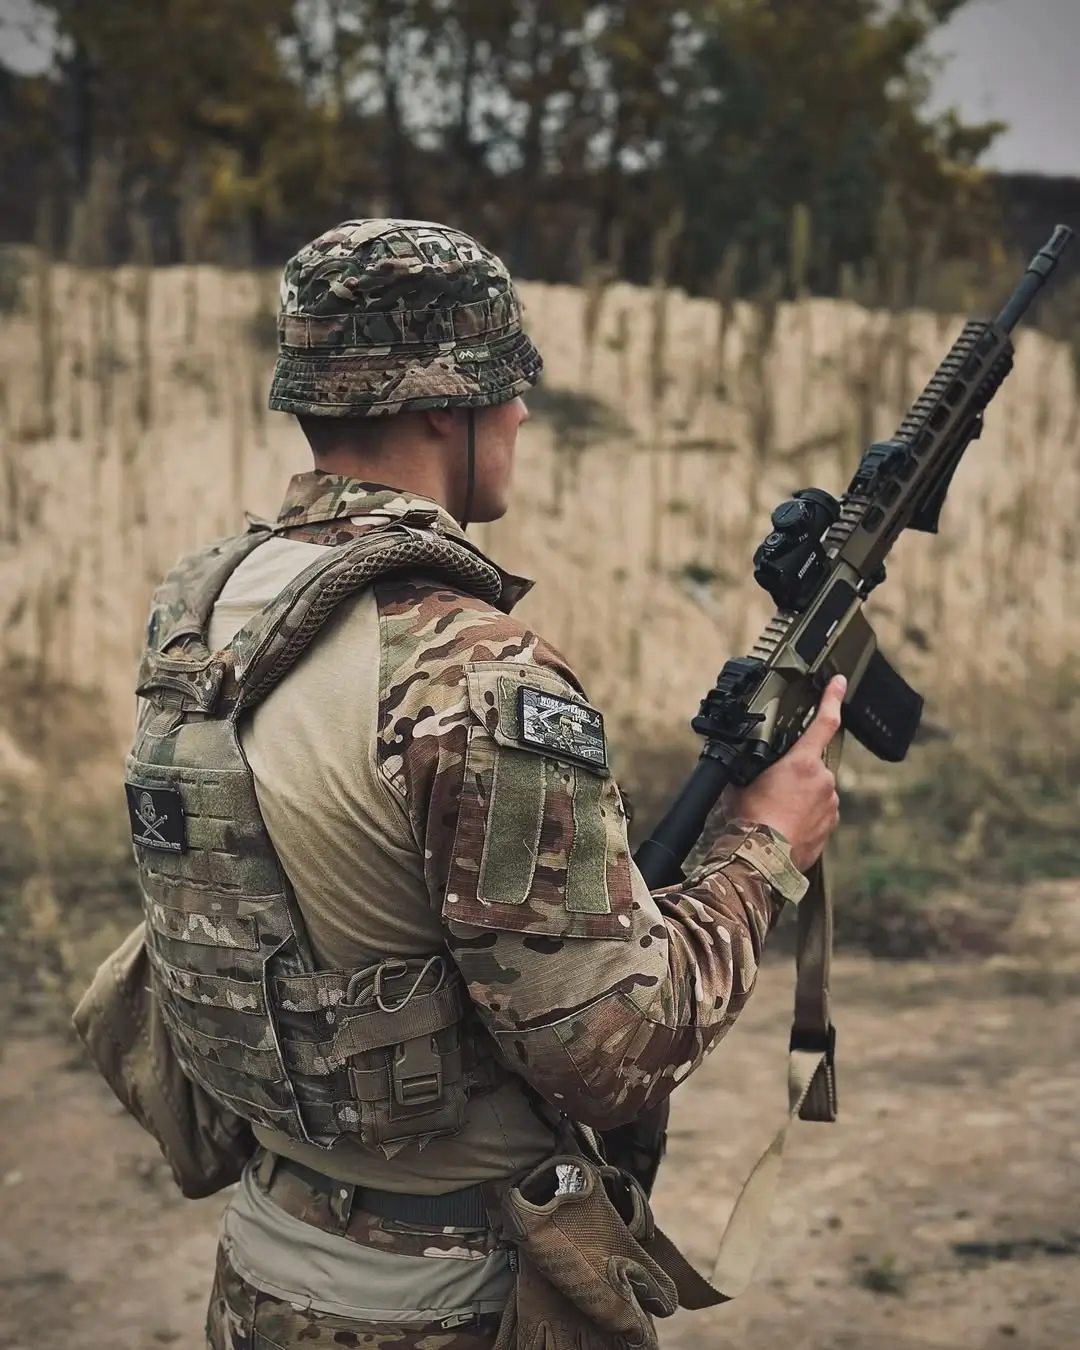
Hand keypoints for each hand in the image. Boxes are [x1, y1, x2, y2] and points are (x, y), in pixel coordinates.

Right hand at [722, 675, 844, 872]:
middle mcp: (823, 780)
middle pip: (812, 764)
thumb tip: (742, 760)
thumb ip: (752, 765)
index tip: (838, 682)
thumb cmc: (749, 821)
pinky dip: (805, 815)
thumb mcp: (741, 781)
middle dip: (795, 772)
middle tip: (771, 789)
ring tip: (775, 813)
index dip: (832, 698)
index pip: (824, 723)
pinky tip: (785, 826)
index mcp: (802, 763)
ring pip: (816, 790)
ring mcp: (830, 804)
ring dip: (800, 796)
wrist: (761, 860)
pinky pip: (819, 812)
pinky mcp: (830, 825)